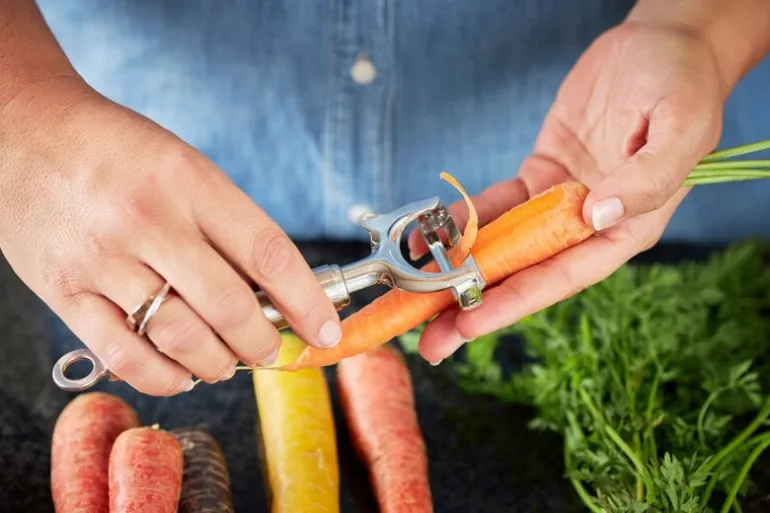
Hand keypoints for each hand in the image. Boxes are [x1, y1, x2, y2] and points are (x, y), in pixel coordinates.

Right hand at [0, 76, 341, 394]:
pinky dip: (165, 377)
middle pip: (229, 305)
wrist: (27, 131)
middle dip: (263, 341)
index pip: (268, 252)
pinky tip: (183, 373)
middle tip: (270, 348)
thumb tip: (275, 293)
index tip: (325, 329)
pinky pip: (125, 355)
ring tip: (227, 361)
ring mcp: (103, 258)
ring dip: (219, 363)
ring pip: (181, 337)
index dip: (306, 301)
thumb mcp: (185, 166)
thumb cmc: (120, 152)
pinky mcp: (65, 290)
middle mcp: (149, 220)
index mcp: (191, 182)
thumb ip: (227, 226)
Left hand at [409, 21, 726, 363]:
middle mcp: (590, 226)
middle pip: (525, 275)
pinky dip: (465, 221)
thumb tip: (597, 217)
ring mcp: (561, 202)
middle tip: (429, 340)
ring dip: (461, 272)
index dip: (514, 302)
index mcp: (628, 228)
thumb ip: (646, 178)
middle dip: (475, 306)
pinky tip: (431, 237)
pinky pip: (497, 206)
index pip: (563, 277)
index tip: (469, 322)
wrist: (662, 44)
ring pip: (504, 246)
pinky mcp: (540, 176)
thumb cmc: (683, 84)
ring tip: (416, 298)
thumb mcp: (680, 128)